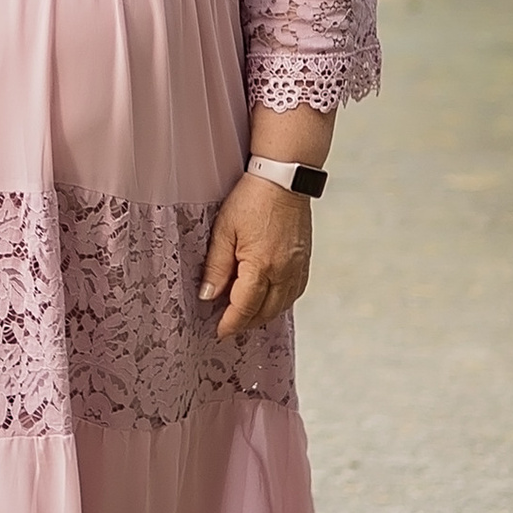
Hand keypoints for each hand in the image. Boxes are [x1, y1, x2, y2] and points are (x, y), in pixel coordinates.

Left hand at [199, 171, 312, 338]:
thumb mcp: (224, 230)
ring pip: (282, 306)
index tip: (219, 333)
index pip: (244, 307)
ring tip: (244, 314)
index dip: (231, 323)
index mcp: (261, 265)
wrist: (283, 179)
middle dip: (246, 322)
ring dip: (263, 314)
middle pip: (265, 312)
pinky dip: (279, 302)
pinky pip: (294, 292)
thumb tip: (208, 296)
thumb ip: (216, 267)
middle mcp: (284, 271)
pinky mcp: (304, 261)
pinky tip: (267, 299)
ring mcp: (298, 267)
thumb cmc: (251, 199)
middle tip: (228, 325)